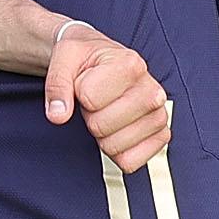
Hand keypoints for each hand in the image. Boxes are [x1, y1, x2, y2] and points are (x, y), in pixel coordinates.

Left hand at [41, 22, 173, 172]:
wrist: (102, 60)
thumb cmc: (86, 58)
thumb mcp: (64, 57)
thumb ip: (57, 83)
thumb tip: (58, 114)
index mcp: (131, 65)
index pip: (90, 99)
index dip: (79, 94)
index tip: (86, 82)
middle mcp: (151, 90)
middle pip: (101, 126)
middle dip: (89, 116)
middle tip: (96, 100)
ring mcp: (159, 115)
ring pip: (114, 147)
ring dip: (102, 134)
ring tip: (107, 110)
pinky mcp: (161, 137)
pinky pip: (130, 162)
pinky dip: (116, 152)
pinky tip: (118, 129)